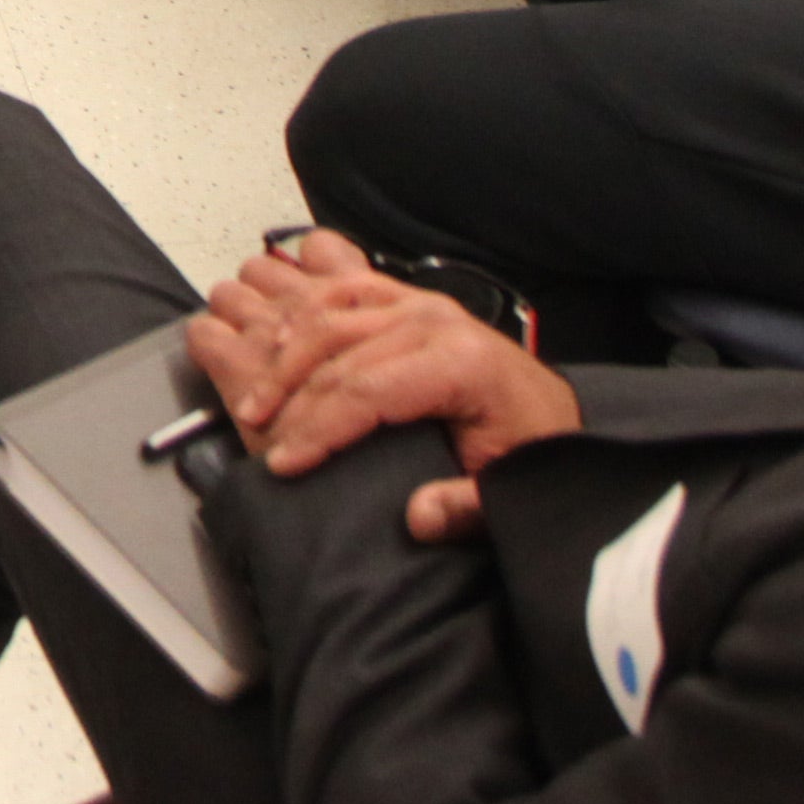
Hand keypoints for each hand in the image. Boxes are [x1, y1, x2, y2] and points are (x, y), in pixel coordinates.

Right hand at [187, 229, 584, 543]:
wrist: (548, 415)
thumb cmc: (525, 448)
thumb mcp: (510, 488)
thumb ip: (467, 507)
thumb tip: (419, 517)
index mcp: (462, 363)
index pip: (366, 389)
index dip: (318, 428)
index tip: (284, 463)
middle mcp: (436, 320)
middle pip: (337, 345)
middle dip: (287, 390)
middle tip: (258, 432)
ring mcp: (419, 302)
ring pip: (330, 309)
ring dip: (283, 349)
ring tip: (255, 397)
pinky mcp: (407, 299)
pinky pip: (342, 287)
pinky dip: (302, 309)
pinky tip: (277, 336)